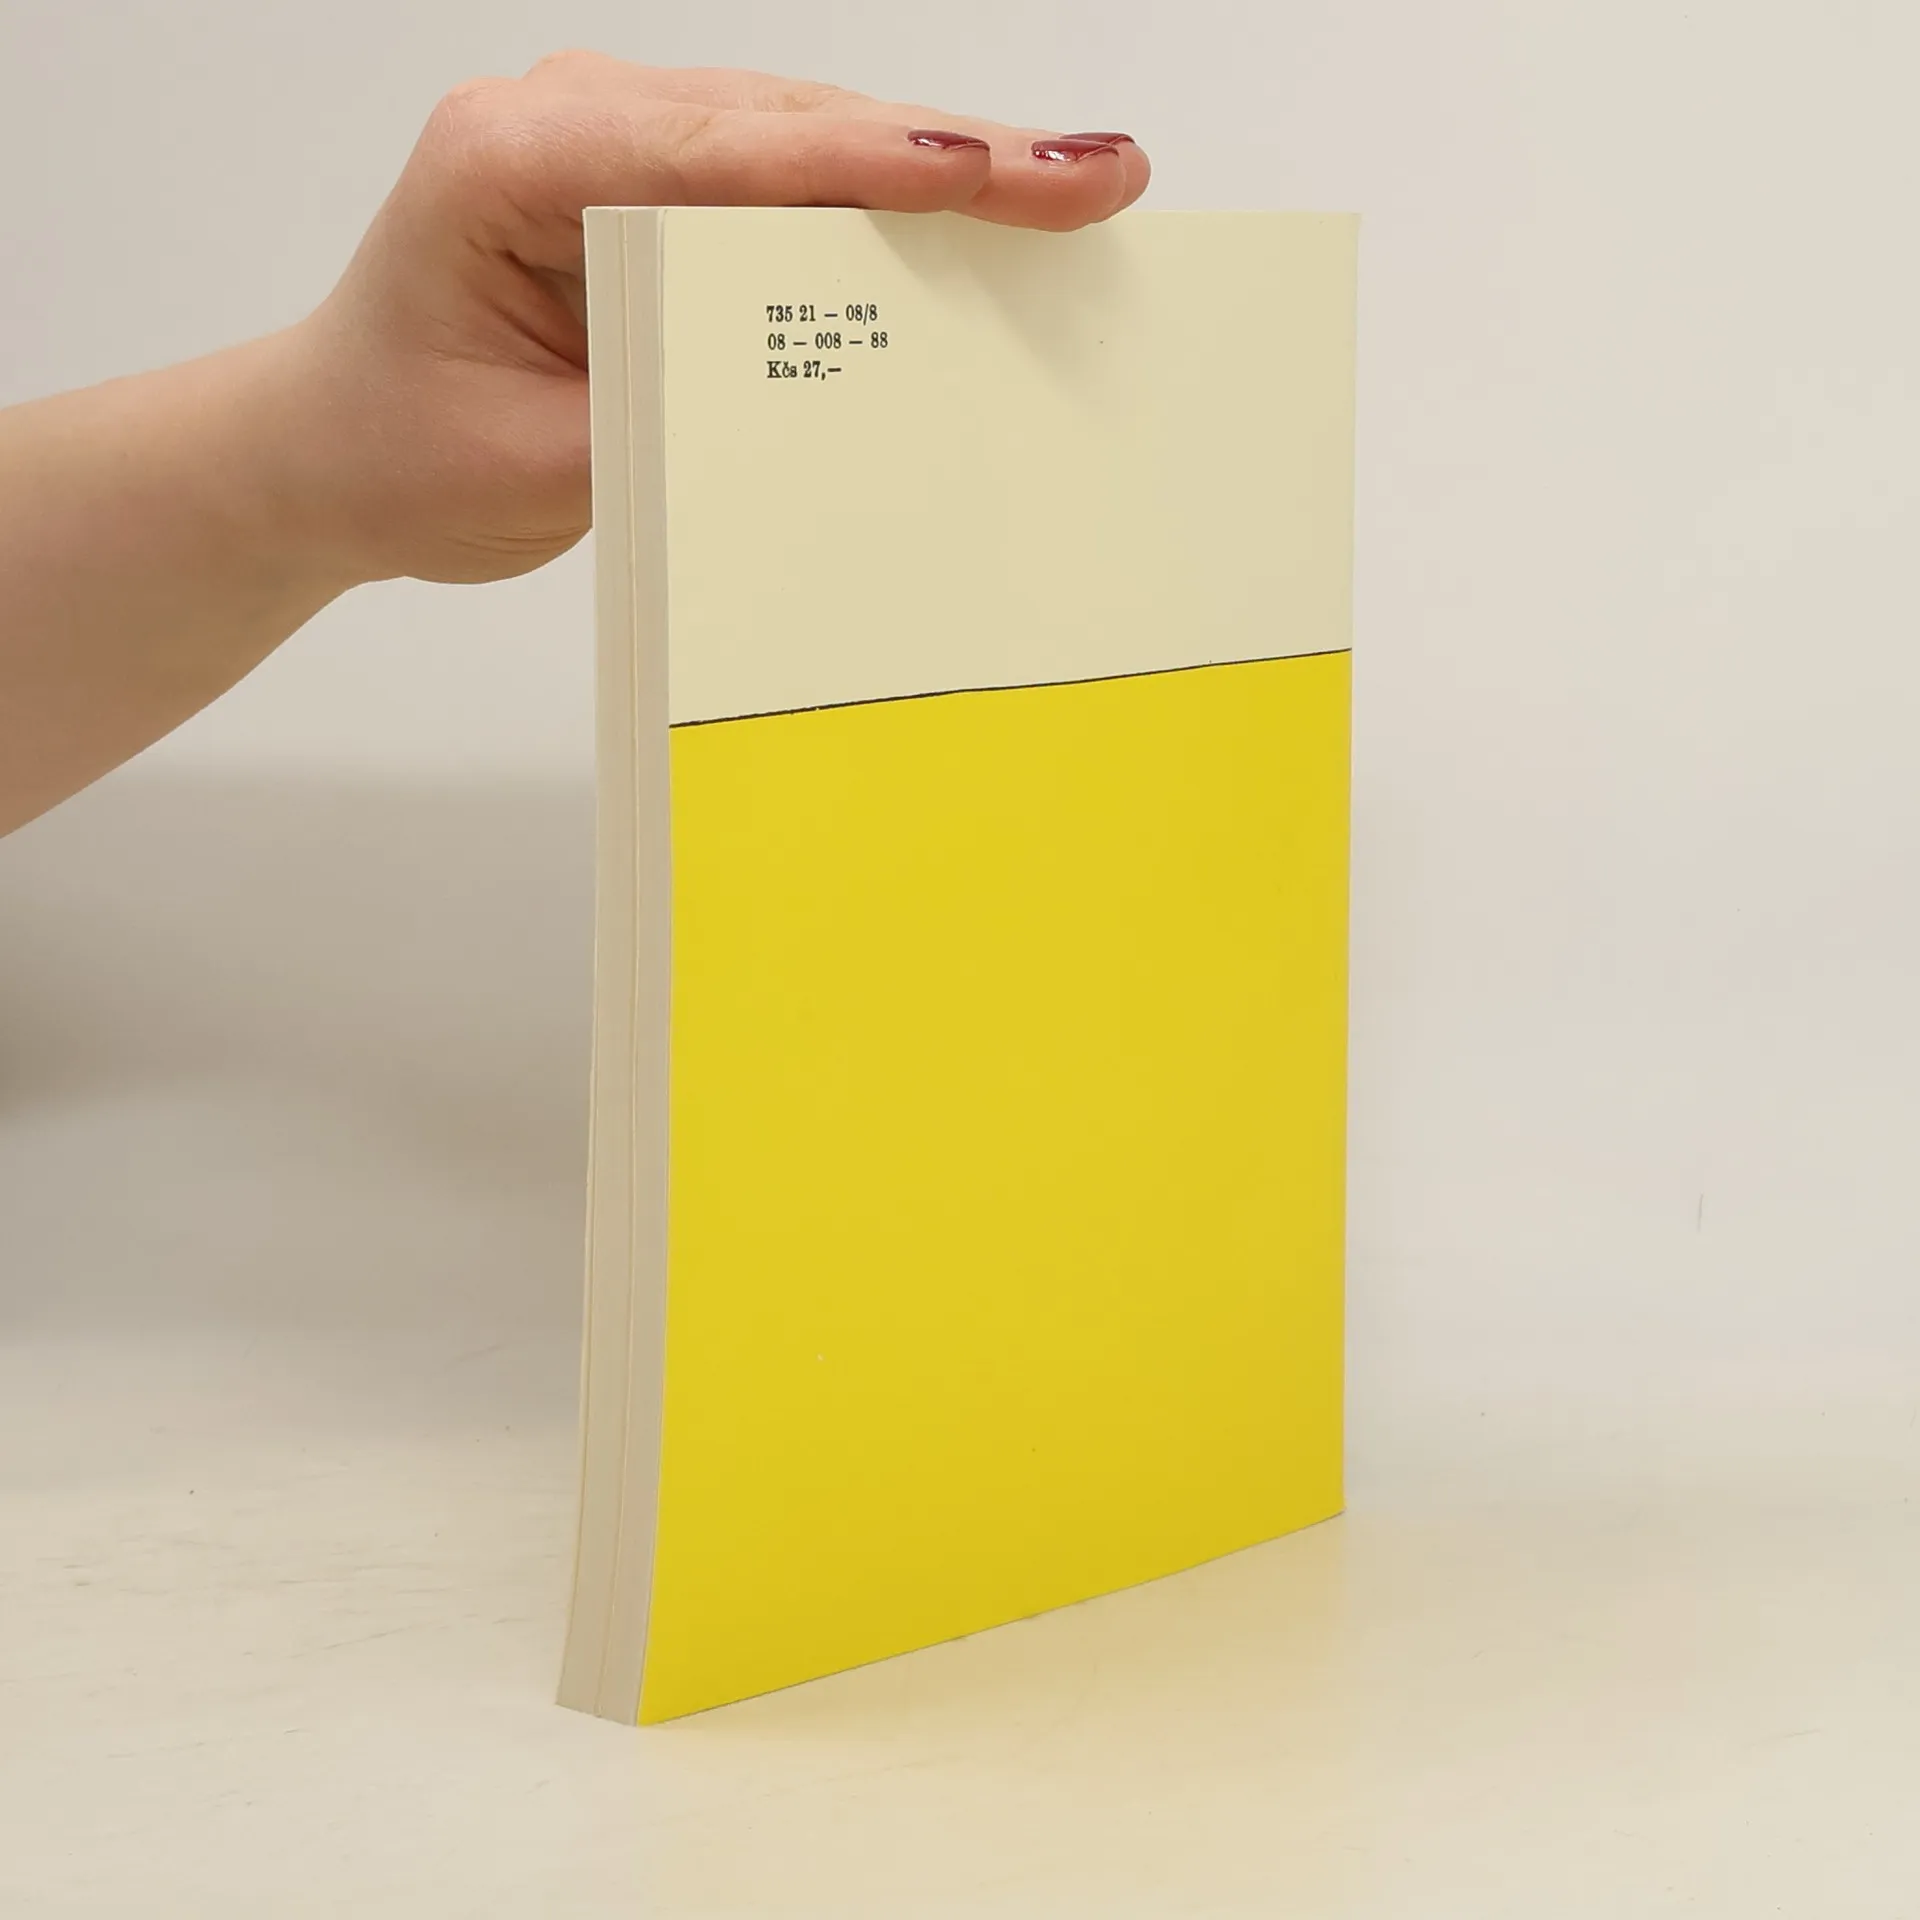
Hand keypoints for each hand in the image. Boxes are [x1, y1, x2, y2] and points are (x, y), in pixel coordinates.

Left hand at [285, 55, 1150, 586]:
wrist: (344, 448)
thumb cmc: (408, 449)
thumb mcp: (533, 467)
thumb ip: (663, 422)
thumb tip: (813, 399)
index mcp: (509, 164)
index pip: (713, 155)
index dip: (858, 167)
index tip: (976, 174)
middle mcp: (570, 122)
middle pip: (789, 125)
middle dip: (948, 154)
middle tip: (1093, 175)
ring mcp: (622, 143)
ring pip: (809, 137)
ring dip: (945, 167)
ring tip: (1077, 182)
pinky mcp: (663, 186)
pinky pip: (794, 179)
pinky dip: (895, 201)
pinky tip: (991, 208)